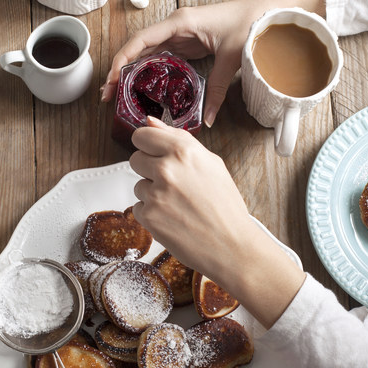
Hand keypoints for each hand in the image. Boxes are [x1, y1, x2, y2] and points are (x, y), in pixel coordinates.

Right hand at [103, 0, 325, 126]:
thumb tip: (208, 118)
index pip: (142, 39)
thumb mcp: (231, 58)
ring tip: (118, 95)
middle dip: (120, 70)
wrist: (263, 10)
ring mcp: (179, 35)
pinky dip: (148, 72)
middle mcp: (175, 27)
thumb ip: (218, 89)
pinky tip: (141, 88)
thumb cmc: (248, 23)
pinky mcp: (186, 43)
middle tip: (109, 95)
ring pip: (146, 54)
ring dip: (131, 72)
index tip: (112, 78)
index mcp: (180, 22)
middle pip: (138, 48)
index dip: (123, 58)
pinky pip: (160, 58)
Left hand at [129, 118, 305, 326]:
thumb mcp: (210, 163)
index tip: (153, 153)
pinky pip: (139, 208)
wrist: (232, 246)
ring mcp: (156, 193)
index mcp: (184, 150)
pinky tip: (173, 219)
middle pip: (135, 159)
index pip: (142, 135)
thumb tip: (149, 122)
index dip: (147, 145)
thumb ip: (176, 139)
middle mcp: (167, 168)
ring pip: (138, 185)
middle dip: (148, 170)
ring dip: (152, 194)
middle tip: (172, 184)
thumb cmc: (225, 205)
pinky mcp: (149, 217)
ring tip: (177, 205)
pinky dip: (152, 214)